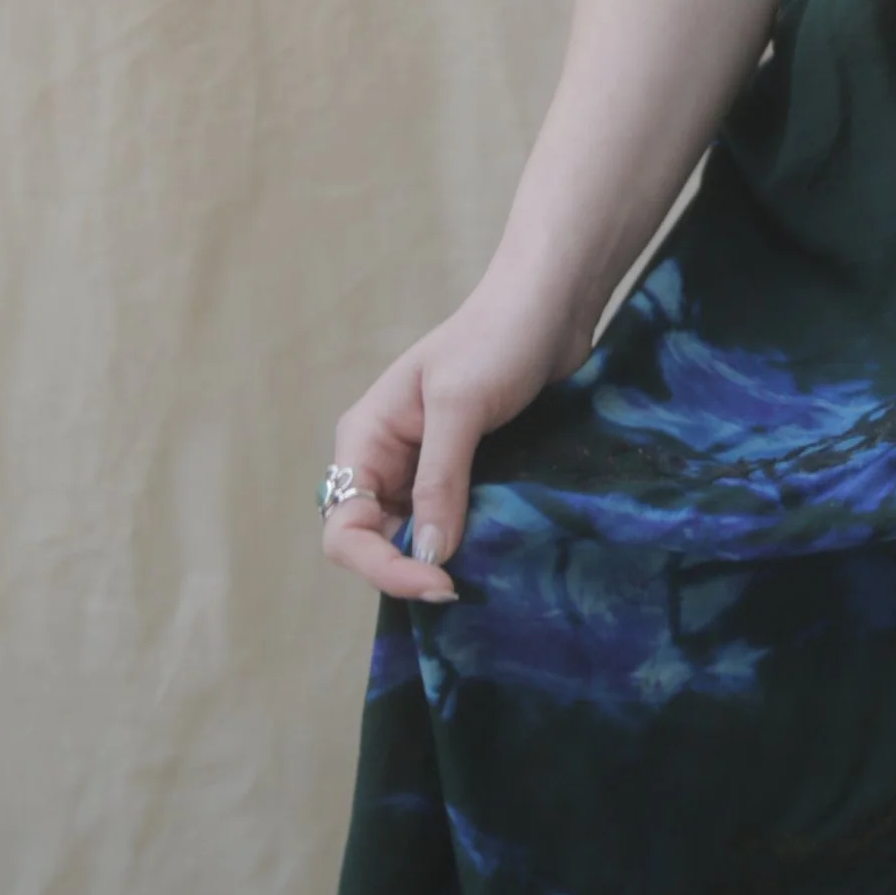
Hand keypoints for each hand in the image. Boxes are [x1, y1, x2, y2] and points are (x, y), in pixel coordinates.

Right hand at [318, 271, 588, 604]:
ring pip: (414, 537)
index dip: (382, 567)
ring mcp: (425, 467)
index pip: (346, 529)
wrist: (550, 306)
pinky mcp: (465, 471)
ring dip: (440, 561)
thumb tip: (427, 554)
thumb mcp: (461, 406)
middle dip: (408, 570)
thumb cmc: (497, 338)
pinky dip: (467, 543)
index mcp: (366, 439)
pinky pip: (452, 522)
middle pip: (374, 541)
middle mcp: (386, 459)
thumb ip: (440, 480)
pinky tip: (495, 554)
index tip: (439, 582)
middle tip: (460, 588)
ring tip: (481, 576)